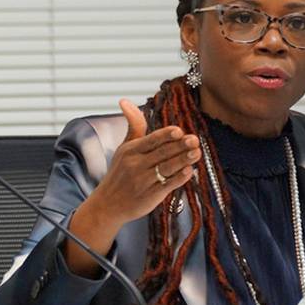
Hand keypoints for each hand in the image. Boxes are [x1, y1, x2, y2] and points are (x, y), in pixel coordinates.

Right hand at [64, 99, 199, 277]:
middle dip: (179, 146)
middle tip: (194, 140)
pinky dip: (178, 178)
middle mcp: (136, 165)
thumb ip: (133, 126)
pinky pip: (167, 185)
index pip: (151, 140)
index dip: (166, 136)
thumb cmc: (118, 173)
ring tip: (197, 153)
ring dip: (183, 160)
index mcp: (130, 151)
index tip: (179, 131)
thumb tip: (125, 100)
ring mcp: (143, 181)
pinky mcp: (150, 196)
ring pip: (166, 168)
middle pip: (162, 153)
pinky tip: (189, 172)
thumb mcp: (123, 148)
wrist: (108, 204)